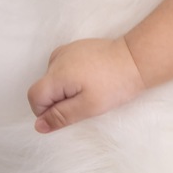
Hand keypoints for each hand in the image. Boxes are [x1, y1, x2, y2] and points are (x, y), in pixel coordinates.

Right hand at [27, 37, 145, 133]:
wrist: (138, 58)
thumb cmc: (116, 84)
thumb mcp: (88, 107)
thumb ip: (61, 117)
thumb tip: (39, 126)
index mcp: (57, 73)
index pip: (34, 96)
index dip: (46, 110)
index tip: (70, 111)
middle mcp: (57, 57)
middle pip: (44, 87)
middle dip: (59, 99)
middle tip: (86, 99)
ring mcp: (68, 49)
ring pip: (54, 78)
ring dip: (66, 88)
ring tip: (91, 87)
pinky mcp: (78, 47)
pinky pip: (64, 67)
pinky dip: (72, 76)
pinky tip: (91, 77)